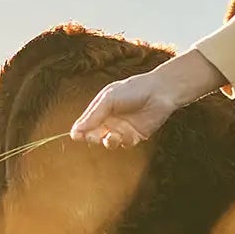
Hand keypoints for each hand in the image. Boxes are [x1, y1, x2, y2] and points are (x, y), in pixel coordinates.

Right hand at [69, 47, 222, 146]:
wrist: (159, 92)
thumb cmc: (133, 90)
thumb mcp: (108, 100)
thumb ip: (92, 116)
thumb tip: (75, 132)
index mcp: (101, 109)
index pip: (86, 123)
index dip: (80, 131)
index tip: (76, 136)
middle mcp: (110, 120)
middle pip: (94, 135)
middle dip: (93, 138)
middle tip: (94, 136)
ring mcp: (122, 128)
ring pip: (108, 142)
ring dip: (108, 141)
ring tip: (112, 136)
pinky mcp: (135, 136)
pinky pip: (124, 144)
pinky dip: (124, 141)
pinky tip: (128, 134)